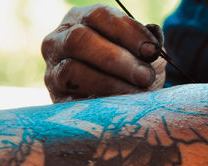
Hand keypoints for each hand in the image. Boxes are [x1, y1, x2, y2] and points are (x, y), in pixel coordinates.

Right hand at [42, 4, 166, 102]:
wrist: (114, 103)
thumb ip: (147, 43)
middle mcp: (59, 40)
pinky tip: (121, 107)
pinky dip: (100, 103)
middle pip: (81, 39)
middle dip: (118, 59)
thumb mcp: (139, 52)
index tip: (152, 51)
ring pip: (73, 70)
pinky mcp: (56, 99)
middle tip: (145, 76)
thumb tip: (154, 37)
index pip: (100, 16)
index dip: (128, 32)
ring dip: (111, 83)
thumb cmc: (129, 70)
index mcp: (81, 19)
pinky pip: (72, 99)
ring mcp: (53, 70)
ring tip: (138, 94)